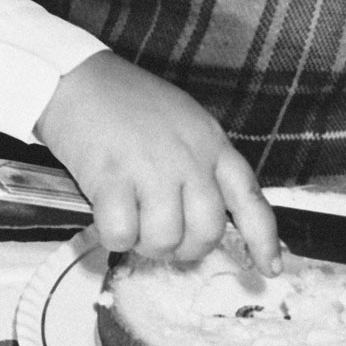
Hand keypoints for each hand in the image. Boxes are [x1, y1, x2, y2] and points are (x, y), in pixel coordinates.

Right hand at [34, 51, 280, 273]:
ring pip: (165, 240)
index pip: (251, 199)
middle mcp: (189, 158)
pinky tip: (107, 216)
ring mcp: (152, 168)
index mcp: (212, 144)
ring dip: (146, 244)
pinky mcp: (112, 177)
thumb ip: (202, 165)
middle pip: (206, 232)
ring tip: (132, 221)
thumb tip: (199, 218)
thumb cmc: (127, 103)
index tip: (269, 268)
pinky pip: (122, 234)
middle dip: (185, 249)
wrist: (76, 78)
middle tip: (163, 237)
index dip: (264, 240)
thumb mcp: (186, 123)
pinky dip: (114, 236)